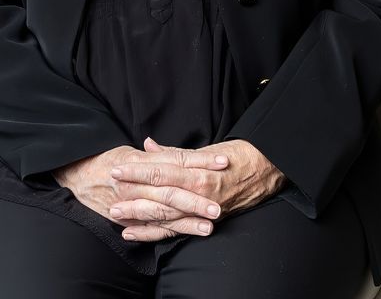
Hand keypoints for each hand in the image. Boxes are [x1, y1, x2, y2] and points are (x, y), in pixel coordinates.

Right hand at [53, 144, 221, 239]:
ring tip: (210, 224)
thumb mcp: (133, 152)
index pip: (177, 161)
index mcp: (141, 162)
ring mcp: (131, 203)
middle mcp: (136, 183)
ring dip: (187, 220)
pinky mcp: (127, 219)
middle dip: (196, 199)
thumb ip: (157, 154)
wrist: (77, 176)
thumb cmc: (108, 160)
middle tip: (219, 204)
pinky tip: (188, 232)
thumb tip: (179, 149)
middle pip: (172, 191)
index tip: (224, 161)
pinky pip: (150, 227)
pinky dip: (170, 232)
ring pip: (163, 213)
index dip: (201, 161)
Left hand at [107, 138, 283, 240]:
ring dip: (140, 218)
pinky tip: (137, 233)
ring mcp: (203, 212)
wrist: (269, 170)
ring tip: (118, 219)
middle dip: (134, 197)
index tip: (118, 169)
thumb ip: (175, 152)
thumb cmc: (238, 155)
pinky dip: (156, 233)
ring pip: (166, 217)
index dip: (138, 171)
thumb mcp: (207, 150)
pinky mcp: (206, 222)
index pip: (162, 172)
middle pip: (160, 197)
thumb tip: (148, 146)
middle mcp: (200, 195)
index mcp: (199, 173)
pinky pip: (177, 230)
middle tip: (111, 197)